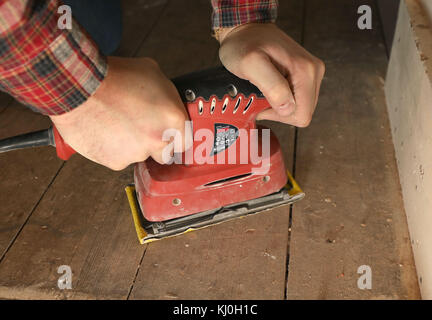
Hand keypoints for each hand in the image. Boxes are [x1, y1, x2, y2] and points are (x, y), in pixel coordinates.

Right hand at [50, 57, 189, 169]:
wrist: (79, 87)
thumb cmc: (114, 77)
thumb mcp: (153, 73)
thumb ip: (167, 95)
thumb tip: (168, 103)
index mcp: (173, 120)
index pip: (185, 141)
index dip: (174, 137)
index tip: (168, 135)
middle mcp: (158, 140)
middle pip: (164, 153)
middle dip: (154, 143)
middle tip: (139, 128)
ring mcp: (137, 154)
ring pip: (138, 155)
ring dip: (131, 144)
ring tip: (115, 123)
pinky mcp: (115, 162)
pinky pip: (118, 158)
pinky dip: (112, 148)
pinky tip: (104, 131)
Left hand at [218, 23, 324, 126]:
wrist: (245, 29)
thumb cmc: (244, 44)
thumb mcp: (251, 64)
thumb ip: (272, 86)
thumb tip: (287, 107)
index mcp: (306, 71)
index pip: (302, 114)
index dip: (278, 115)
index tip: (261, 102)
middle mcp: (314, 72)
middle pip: (302, 112)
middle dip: (278, 111)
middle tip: (261, 96)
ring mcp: (311, 74)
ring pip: (299, 108)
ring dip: (278, 105)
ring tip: (264, 90)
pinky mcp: (304, 75)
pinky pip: (296, 99)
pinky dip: (280, 99)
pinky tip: (269, 88)